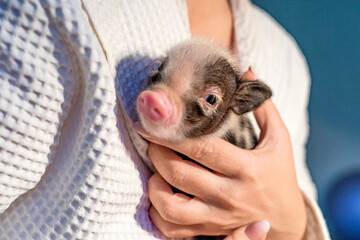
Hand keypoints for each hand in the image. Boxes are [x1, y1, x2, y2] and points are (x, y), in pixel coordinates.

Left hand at [140, 75, 306, 238]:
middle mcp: (230, 196)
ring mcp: (218, 218)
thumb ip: (262, 107)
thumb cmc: (280, 174)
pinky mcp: (209, 232)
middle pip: (179, 174)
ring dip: (154, 186)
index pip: (202, 148)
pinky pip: (172, 230)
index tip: (155, 122)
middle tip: (152, 139)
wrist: (287, 220)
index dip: (174, 135)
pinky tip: (160, 195)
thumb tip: (248, 73)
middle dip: (157, 153)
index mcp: (247, 169)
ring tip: (156, 169)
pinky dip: (157, 214)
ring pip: (171, 207)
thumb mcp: (279, 139)